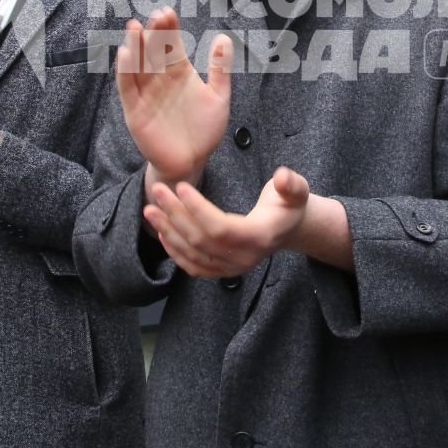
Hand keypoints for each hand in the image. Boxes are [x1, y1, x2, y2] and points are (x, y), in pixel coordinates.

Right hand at [116, 7, 230, 186]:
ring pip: (137, 65)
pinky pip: (127, 89)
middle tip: (156, 16)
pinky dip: (125, 72)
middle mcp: (159, 79)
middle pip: (153, 51)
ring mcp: (145, 93)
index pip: (171, 44)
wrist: (192, 162)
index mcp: (179, 72)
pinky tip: (125, 54)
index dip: (169, 28)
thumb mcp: (218, 97)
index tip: (168, 11)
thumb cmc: (204, 129)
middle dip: (154, 33)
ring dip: (135, 46)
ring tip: (135, 27)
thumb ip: (220, 69)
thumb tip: (223, 37)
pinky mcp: (135, 111)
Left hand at [143, 168, 313, 278]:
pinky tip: (162, 232)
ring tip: (150, 210)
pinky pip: (193, 267)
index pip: (221, 227)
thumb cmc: (289, 205)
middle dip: (175, 216)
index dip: (198, 209)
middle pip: (201, 241)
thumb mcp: (297, 190)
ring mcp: (231, 268)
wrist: (288, 229)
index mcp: (259, 237)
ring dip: (168, 232)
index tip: (181, 186)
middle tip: (157, 191)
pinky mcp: (222, 271)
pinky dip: (175, 252)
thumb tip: (281, 176)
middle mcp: (244, 258)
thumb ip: (291, 183)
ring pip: (193, 255)